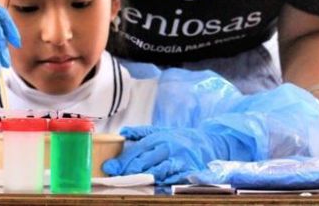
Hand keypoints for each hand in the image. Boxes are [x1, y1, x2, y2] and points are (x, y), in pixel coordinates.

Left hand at [102, 126, 222, 183]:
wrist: (209, 141)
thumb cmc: (181, 138)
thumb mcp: (162, 131)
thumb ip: (141, 133)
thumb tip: (123, 132)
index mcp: (159, 137)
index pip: (136, 150)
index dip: (122, 161)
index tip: (110, 168)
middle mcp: (169, 147)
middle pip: (145, 162)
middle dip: (129, 171)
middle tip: (118, 178)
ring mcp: (180, 160)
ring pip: (158, 171)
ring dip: (145, 178)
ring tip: (134, 183)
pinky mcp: (190, 171)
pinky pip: (175, 179)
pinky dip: (166, 184)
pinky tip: (158, 187)